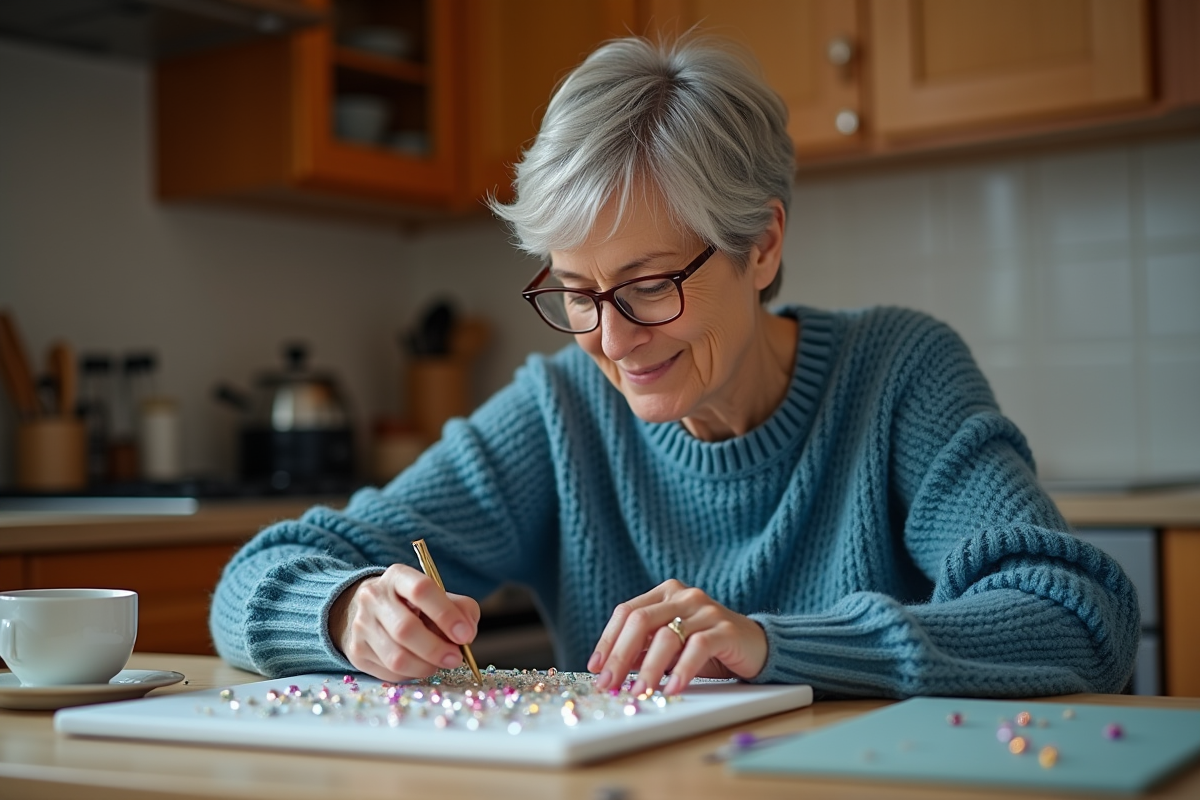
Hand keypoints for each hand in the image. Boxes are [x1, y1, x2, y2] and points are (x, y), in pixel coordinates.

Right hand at [329, 564, 478, 681]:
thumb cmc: (413, 605)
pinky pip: (389, 672)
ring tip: (439, 663)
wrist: (367, 611)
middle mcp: (373, 598)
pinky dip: (411, 674)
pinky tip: (419, 665)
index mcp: (397, 576)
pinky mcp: (356, 652)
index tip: (465, 635)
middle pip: (406, 629)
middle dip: (436, 649)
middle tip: (455, 658)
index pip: (422, 590)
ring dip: (426, 666)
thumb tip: (467, 634)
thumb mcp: (438, 596)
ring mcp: (361, 626)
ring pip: (396, 657)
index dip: (446, 615)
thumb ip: (461, 608)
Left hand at [588, 579, 767, 695]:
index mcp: (666, 593)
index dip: (607, 640)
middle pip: (641, 621)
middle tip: (609, 684)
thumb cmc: (707, 647)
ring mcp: (706, 610)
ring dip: (649, 668)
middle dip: (620, 655)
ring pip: (667, 636)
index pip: (626, 612)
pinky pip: (698, 648)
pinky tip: (672, 689)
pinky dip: (682, 671)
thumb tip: (608, 670)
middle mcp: (684, 596)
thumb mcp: (670, 645)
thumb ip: (643, 649)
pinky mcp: (725, 629)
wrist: (756, 645)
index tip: (595, 668)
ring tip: (639, 692)